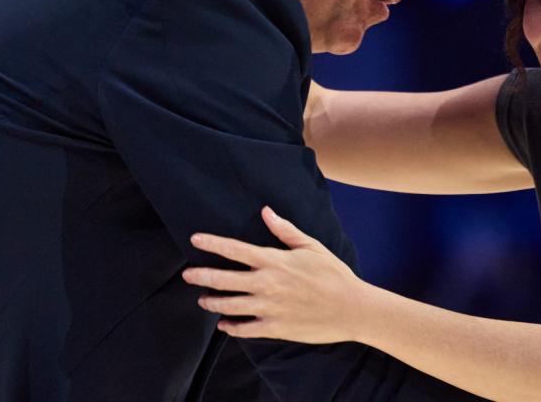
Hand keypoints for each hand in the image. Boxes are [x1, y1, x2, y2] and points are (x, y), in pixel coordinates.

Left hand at [181, 206, 367, 343]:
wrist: (352, 308)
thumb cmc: (333, 274)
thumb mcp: (310, 246)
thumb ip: (284, 230)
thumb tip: (265, 211)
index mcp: (273, 261)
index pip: (234, 249)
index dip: (211, 243)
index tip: (195, 240)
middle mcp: (266, 284)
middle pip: (223, 279)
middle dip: (201, 276)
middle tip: (187, 274)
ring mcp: (268, 308)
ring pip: (229, 306)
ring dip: (212, 302)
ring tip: (202, 300)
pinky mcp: (275, 328)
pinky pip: (245, 329)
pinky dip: (231, 327)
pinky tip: (224, 325)